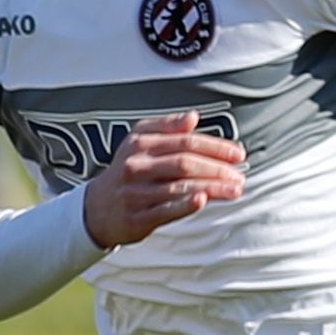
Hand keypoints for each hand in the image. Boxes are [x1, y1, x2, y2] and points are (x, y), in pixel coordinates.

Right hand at [80, 112, 245, 248]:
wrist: (95, 209)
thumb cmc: (126, 171)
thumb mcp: (138, 141)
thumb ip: (166, 127)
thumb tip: (193, 117)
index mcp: (140, 144)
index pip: (185, 142)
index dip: (215, 147)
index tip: (238, 154)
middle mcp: (136, 166)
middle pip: (184, 164)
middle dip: (217, 169)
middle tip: (240, 175)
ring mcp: (135, 193)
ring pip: (179, 187)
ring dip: (212, 188)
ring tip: (235, 189)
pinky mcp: (136, 217)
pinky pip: (165, 210)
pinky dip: (184, 205)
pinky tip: (203, 200)